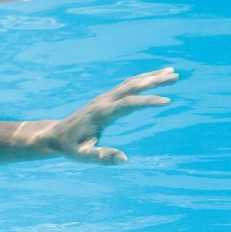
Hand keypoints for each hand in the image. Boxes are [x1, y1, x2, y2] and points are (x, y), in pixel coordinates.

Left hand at [48, 67, 177, 163]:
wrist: (54, 135)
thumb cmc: (70, 148)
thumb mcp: (84, 156)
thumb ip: (102, 157)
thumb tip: (124, 159)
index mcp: (102, 113)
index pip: (129, 104)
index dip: (148, 102)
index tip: (167, 101)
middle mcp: (104, 101)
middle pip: (132, 86)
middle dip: (155, 81)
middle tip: (176, 76)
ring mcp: (105, 98)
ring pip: (131, 83)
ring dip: (151, 77)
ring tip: (172, 72)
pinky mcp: (105, 99)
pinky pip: (127, 86)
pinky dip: (142, 80)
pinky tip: (153, 79)